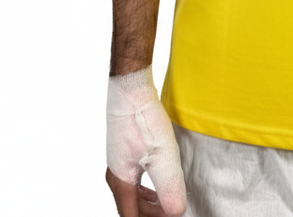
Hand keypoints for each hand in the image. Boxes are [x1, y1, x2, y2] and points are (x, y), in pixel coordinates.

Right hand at [106, 67, 186, 216]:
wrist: (131, 89)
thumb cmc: (144, 120)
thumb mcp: (163, 156)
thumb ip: (169, 187)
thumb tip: (176, 213)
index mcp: (121, 182)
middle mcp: (116, 175)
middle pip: (131, 209)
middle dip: (152, 215)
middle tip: (172, 212)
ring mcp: (119, 162)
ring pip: (132, 195)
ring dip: (150, 204)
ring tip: (167, 205)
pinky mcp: (125, 151)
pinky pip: (134, 180)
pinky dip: (147, 189)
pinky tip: (159, 183)